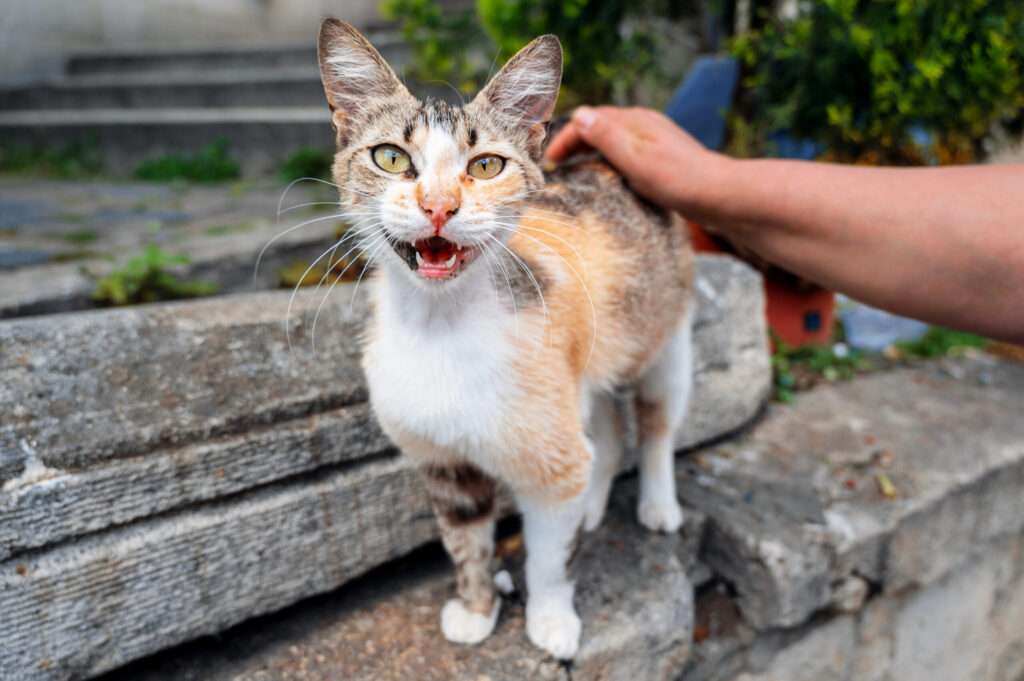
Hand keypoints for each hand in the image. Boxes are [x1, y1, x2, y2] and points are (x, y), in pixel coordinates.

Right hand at [545, 106, 726, 215]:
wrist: (720, 195)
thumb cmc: (678, 180)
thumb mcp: (636, 160)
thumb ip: (607, 137)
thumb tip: (580, 114)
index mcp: (635, 121)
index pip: (589, 119)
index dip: (565, 137)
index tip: (549, 160)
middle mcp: (644, 125)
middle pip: (601, 126)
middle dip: (576, 142)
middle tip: (556, 165)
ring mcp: (655, 140)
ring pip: (614, 139)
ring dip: (592, 151)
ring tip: (576, 171)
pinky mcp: (663, 157)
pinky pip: (627, 153)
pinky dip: (609, 161)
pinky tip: (611, 179)